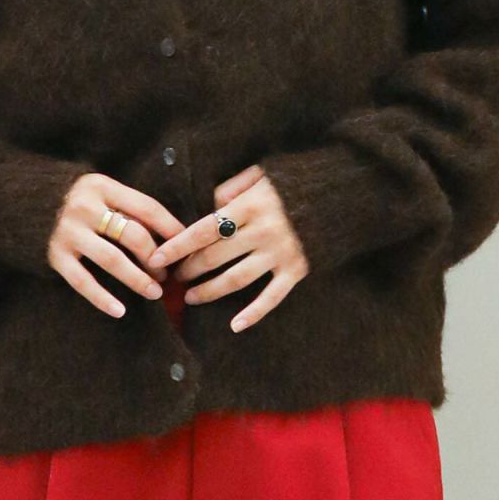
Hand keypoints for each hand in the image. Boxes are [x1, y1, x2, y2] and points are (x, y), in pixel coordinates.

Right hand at [47, 172, 185, 318]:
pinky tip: (120, 311)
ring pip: (112, 260)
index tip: (186, 246)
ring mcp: (68, 232)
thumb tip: (166, 234)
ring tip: (154, 293)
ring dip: (137, 279)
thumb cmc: (70, 197)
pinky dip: (102, 298)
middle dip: (155, 258)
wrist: (17, 199)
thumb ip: (124, 205)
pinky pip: (83, 281)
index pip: (147, 208)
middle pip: (132, 235)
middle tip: (165, 274)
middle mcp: (86, 207)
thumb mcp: (97, 190)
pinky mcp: (54, 255)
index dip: (170, 228)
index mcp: (102, 186)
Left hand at [147, 164, 309, 331]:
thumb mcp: (260, 174)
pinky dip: (253, 313)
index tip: (155, 258)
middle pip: (215, 257)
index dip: (176, 246)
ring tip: (191, 297)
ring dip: (210, 291)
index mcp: (250, 205)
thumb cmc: (294, 182)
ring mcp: (281, 253)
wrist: (343, 194)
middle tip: (173, 277)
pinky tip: (235, 325)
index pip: (202, 230)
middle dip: (189, 269)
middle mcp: (263, 231)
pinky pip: (271, 297)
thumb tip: (207, 208)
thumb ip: (230, 189)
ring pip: (236, 280)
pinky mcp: (298, 270)